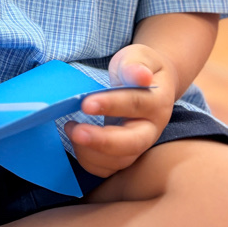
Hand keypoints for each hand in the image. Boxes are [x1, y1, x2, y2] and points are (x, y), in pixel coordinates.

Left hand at [64, 43, 176, 178]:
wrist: (150, 83)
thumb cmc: (140, 68)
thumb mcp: (140, 57)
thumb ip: (136, 65)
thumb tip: (141, 75)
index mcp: (156, 101)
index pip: (136, 104)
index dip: (111, 105)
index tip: (86, 103)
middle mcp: (152, 128)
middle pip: (132, 143)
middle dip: (102, 141)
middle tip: (76, 131)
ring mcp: (139, 145)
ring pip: (119, 161)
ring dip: (91, 151)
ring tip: (71, 128)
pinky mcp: (126, 155)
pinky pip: (109, 169)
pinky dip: (90, 161)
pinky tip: (76, 142)